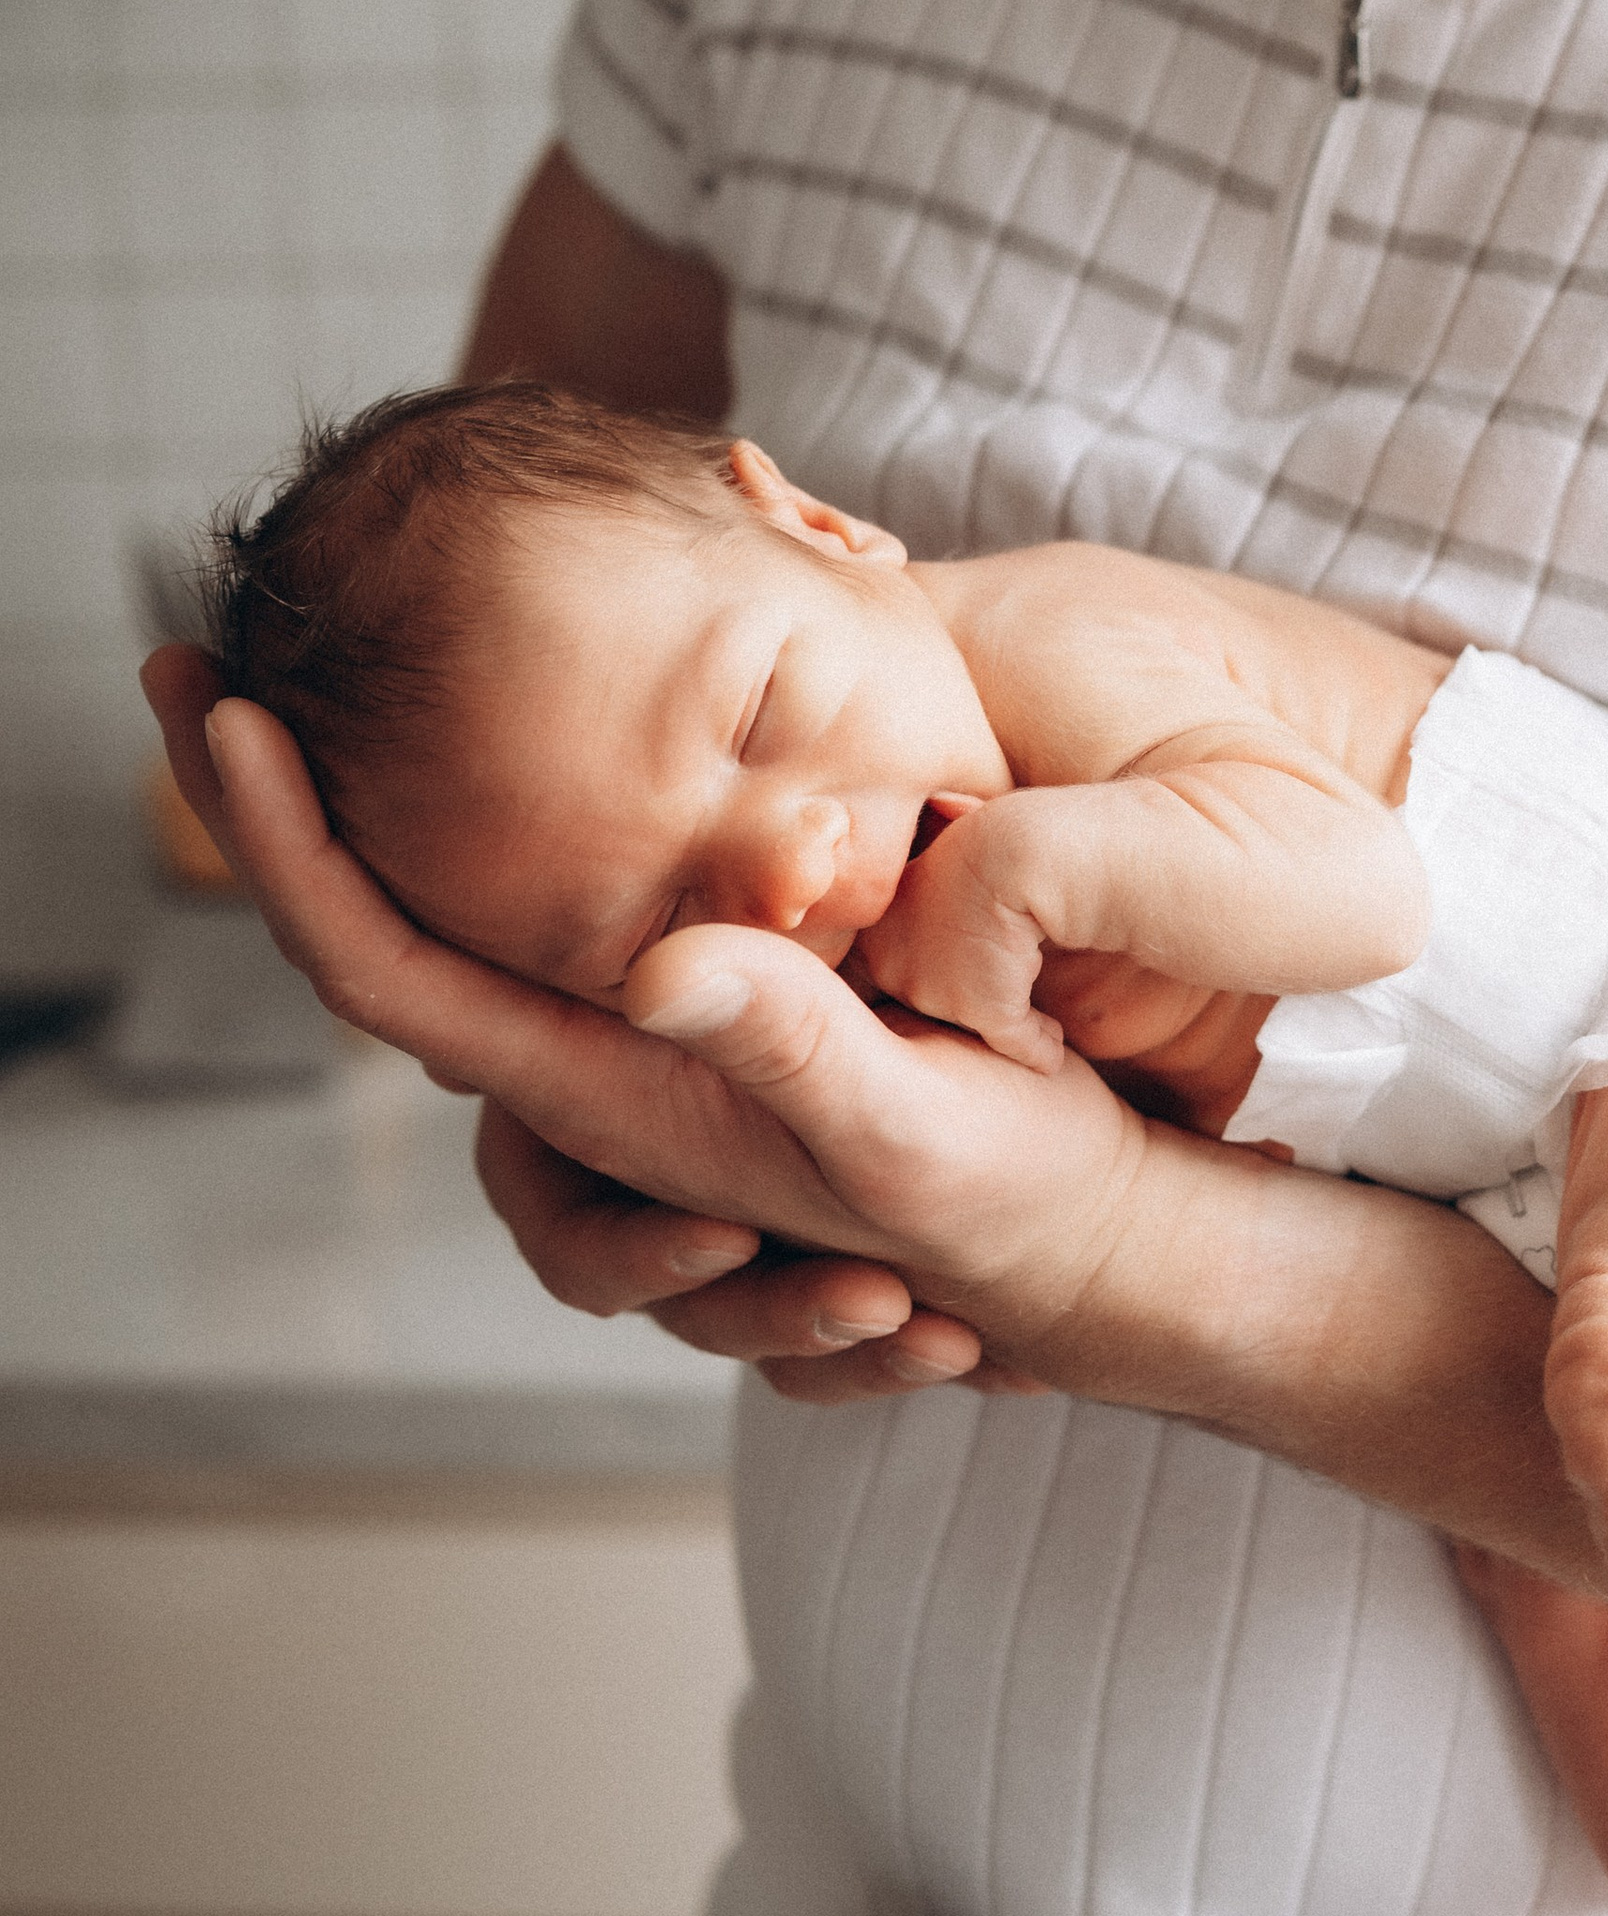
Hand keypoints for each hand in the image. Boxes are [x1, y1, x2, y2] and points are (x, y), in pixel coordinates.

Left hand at [140, 648, 1144, 1390]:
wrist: (1099, 1236)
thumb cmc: (1011, 1199)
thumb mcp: (912, 1129)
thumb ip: (787, 1048)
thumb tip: (657, 964)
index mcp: (616, 1092)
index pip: (389, 973)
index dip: (288, 854)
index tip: (221, 716)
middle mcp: (592, 1075)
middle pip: (377, 942)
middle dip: (276, 822)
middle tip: (200, 679)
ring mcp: (638, 1049)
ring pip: (459, 938)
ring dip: (366, 837)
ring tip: (290, 721)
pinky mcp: (702, 1015)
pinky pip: (557, 926)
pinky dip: (482, 850)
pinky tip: (464, 758)